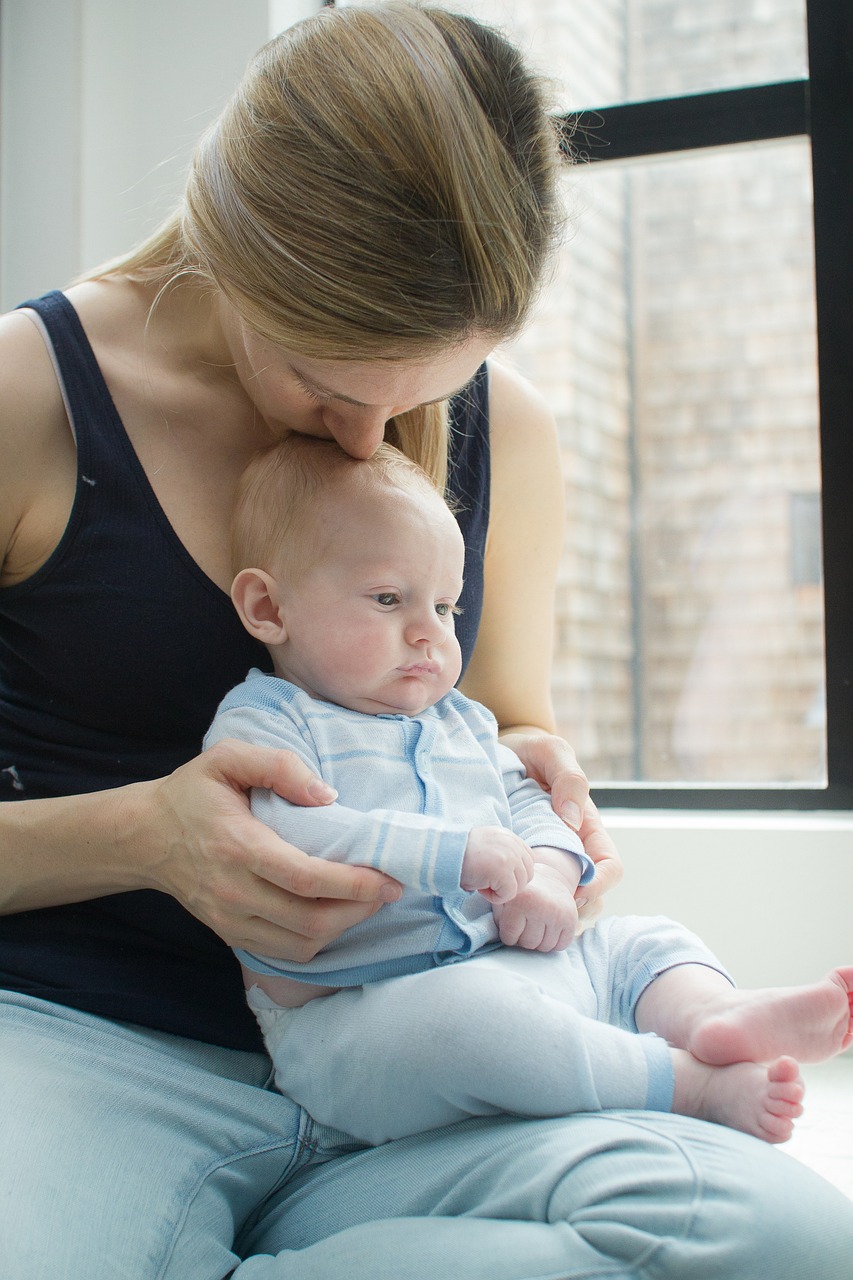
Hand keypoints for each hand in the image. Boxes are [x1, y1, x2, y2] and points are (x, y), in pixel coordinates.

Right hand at [138, 739, 401, 960]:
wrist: (145, 837)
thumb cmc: (192, 793)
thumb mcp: (228, 758)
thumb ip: (278, 766)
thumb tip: (327, 796)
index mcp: (237, 846)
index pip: (304, 879)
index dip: (353, 884)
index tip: (387, 878)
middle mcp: (234, 892)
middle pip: (310, 920)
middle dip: (360, 909)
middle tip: (388, 888)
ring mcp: (231, 919)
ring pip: (302, 943)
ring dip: (344, 927)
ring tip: (367, 900)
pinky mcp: (231, 934)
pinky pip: (285, 951)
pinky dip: (318, 939)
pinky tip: (334, 913)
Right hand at [461, 826, 533, 903]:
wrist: (440, 853)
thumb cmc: (459, 855)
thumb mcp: (487, 847)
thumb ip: (504, 854)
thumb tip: (518, 876)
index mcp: (508, 836)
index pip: (528, 861)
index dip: (513, 874)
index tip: (493, 875)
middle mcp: (512, 843)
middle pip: (527, 875)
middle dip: (509, 884)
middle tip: (487, 881)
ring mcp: (509, 855)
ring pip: (519, 886)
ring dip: (501, 891)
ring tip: (482, 883)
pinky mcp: (502, 869)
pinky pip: (509, 894)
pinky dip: (494, 897)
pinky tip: (480, 888)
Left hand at [492, 864, 578, 951]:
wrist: (548, 877)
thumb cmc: (520, 894)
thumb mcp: (503, 900)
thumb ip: (496, 918)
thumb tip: (484, 938)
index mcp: (520, 901)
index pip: (510, 939)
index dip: (508, 934)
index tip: (510, 923)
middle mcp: (540, 906)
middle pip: (528, 945)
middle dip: (524, 938)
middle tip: (524, 925)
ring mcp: (558, 913)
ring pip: (545, 947)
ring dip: (538, 941)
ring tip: (535, 926)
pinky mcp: (571, 918)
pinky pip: (561, 945)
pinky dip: (554, 941)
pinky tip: (548, 928)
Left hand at [502, 734, 622, 923]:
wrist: (497, 752)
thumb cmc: (529, 750)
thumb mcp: (550, 751)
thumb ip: (568, 778)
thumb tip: (572, 820)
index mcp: (586, 825)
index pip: (609, 866)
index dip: (599, 885)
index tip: (574, 893)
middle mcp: (571, 847)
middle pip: (589, 894)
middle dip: (572, 909)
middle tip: (540, 909)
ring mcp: (547, 859)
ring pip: (562, 900)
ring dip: (550, 912)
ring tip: (522, 910)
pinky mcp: (523, 864)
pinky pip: (533, 894)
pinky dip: (526, 904)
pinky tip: (505, 902)